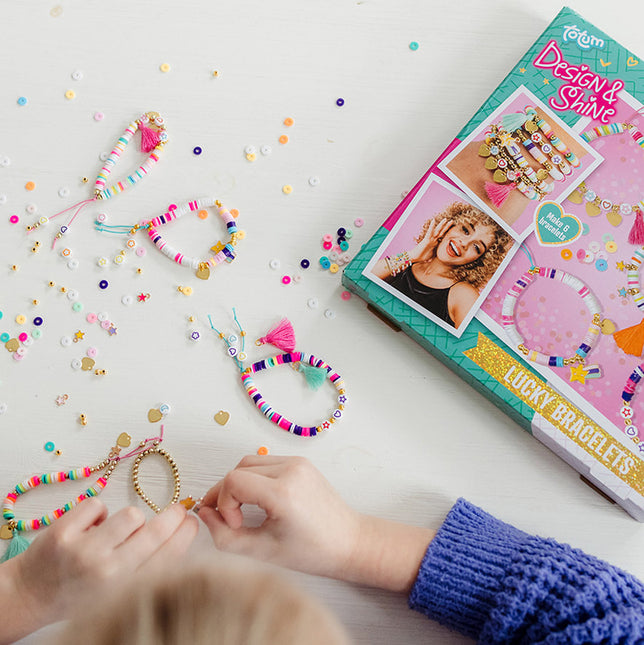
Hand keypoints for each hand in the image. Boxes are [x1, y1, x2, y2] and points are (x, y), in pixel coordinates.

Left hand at [0, 498, 197, 642]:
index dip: (185, 534)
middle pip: (155, 532)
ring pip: (131, 514)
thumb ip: (146, 567)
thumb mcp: (118, 591)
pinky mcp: (64, 533)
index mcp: (125, 590)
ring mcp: (85, 552)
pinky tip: (88, 527)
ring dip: (128, 519)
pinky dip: (96, 512)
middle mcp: (107, 573)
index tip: (191, 522)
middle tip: (178, 509)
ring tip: (115, 531)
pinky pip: (99, 504)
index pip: (168, 557)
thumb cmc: (79, 592)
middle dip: (173, 516)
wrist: (30, 596)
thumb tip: (180, 534)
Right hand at [198, 456, 360, 580]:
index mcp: (284, 492)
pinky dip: (253, 478)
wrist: (348, 542)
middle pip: (238, 469)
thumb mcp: (262, 551)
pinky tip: (257, 500)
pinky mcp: (300, 462)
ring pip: (249, 462)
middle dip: (226, 494)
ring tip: (242, 509)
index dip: (223, 502)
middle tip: (229, 519)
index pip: (233, 481)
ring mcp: (297, 463)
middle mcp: (291, 470)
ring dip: (238, 484)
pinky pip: (265, 462)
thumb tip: (202, 514)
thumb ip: (225, 536)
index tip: (234, 523)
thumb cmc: (312, 552)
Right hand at [409, 218, 453, 263]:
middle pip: (441, 232)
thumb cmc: (422, 257)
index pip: (442, 236)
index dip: (447, 232)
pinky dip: (431, 226)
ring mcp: (430, 239)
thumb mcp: (432, 256)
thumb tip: (438, 259)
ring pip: (437, 230)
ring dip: (441, 225)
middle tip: (452, 221)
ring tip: (446, 219)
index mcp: (435, 243)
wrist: (414, 257)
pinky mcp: (426, 240)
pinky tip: (433, 220)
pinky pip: (429, 232)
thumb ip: (436, 255)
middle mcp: (433, 240)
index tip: (453, 228)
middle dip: (446, 226)